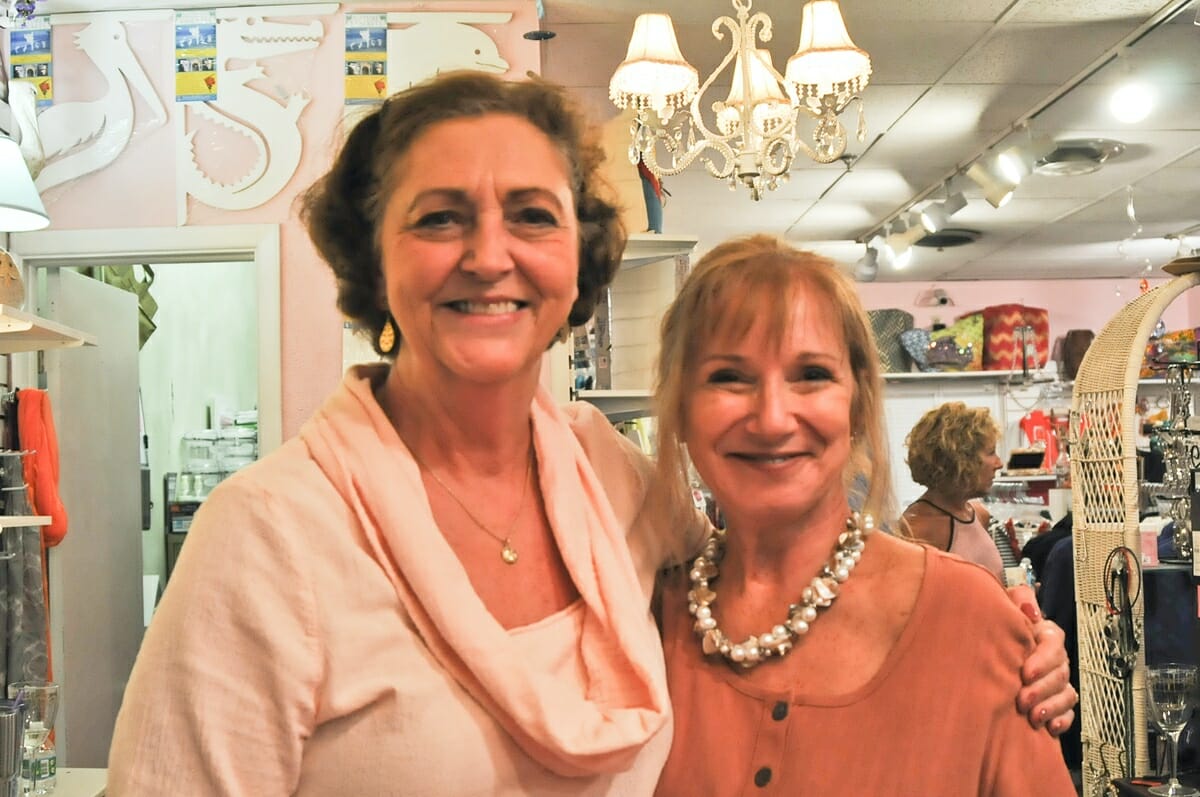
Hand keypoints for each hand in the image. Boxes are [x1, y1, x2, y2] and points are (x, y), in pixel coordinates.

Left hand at [1007, 584, 1077, 735]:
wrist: (984, 659)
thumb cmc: (995, 630)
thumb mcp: (1004, 608)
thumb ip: (1019, 600)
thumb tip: (1031, 610)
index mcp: (1044, 634)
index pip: (1054, 643)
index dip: (1043, 659)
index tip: (1025, 673)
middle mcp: (1054, 658)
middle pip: (1060, 672)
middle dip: (1042, 688)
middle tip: (1022, 700)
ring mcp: (1057, 681)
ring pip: (1066, 694)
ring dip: (1051, 707)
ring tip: (1032, 716)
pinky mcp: (1056, 703)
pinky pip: (1068, 713)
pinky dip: (1061, 720)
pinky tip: (1050, 727)